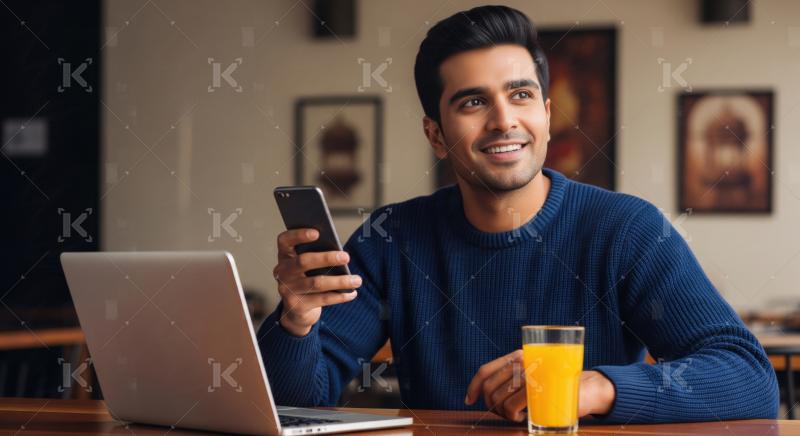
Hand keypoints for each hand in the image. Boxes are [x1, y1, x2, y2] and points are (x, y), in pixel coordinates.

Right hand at [272, 228, 361, 336]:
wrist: (298, 310)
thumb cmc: (308, 279)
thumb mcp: (309, 267)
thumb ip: (318, 256)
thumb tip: (340, 254)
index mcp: (285, 256)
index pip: (285, 241)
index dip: (298, 235)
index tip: (317, 233)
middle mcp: (282, 272)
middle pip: (303, 261)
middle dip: (326, 258)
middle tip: (346, 257)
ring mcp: (287, 290)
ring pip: (316, 283)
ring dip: (340, 281)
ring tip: (357, 280)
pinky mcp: (296, 306)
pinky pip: (322, 300)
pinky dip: (339, 296)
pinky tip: (352, 293)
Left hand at [465, 350, 615, 421]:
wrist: (587, 389)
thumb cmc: (558, 386)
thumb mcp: (534, 377)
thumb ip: (513, 379)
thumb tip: (486, 394)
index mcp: (517, 356)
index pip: (486, 370)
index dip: (473, 386)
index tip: (469, 399)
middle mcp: (521, 362)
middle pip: (490, 387)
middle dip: (492, 404)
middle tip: (506, 412)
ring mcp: (528, 375)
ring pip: (498, 398)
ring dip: (503, 412)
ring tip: (516, 414)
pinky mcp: (536, 391)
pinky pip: (511, 406)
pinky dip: (511, 416)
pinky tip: (522, 416)